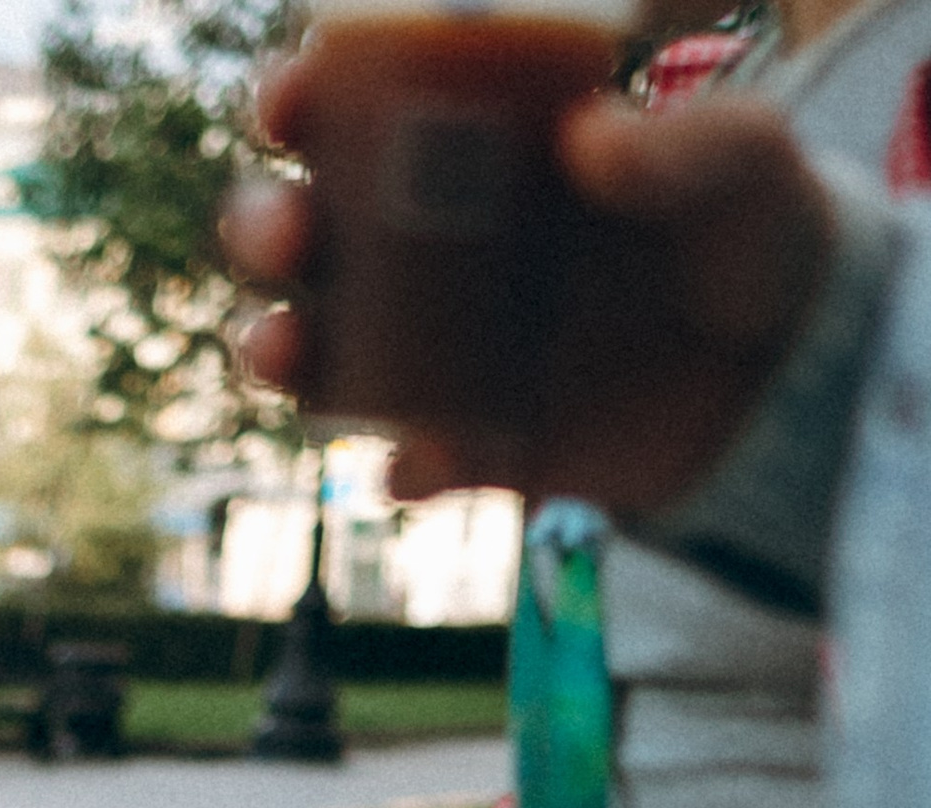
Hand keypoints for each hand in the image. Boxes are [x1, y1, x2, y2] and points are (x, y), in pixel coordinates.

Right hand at [224, 82, 832, 503]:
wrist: (784, 376)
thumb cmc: (753, 233)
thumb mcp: (747, 162)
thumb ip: (684, 142)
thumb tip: (587, 141)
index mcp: (475, 151)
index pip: (354, 113)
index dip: (297, 100)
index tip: (288, 101)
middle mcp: (431, 251)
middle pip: (302, 234)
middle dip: (263, 228)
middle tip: (288, 234)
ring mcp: (440, 355)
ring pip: (318, 354)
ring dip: (279, 352)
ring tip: (288, 356)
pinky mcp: (474, 447)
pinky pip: (414, 463)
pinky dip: (408, 467)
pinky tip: (422, 464)